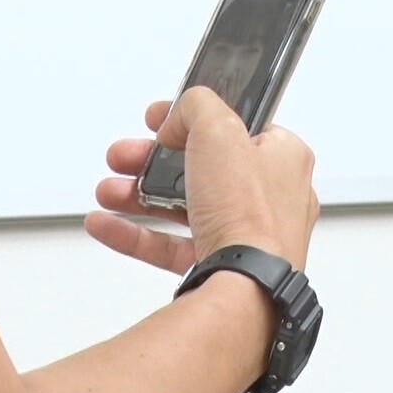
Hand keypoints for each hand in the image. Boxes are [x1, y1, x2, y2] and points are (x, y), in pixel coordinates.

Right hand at [85, 87, 318, 274]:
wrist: (247, 286)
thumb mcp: (220, 131)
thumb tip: (182, 113)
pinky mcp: (228, 264)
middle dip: (152, 161)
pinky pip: (176, 246)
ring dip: (139, 196)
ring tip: (109, 192)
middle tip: (123, 157)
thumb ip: (198, 106)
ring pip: (186, 207)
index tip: (160, 120)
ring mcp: (250, 234)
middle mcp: (273, 197)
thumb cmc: (250, 215)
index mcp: (284, 159)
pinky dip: (139, 235)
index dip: (194, 120)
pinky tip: (108, 225)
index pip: (237, 128)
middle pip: (203, 168)